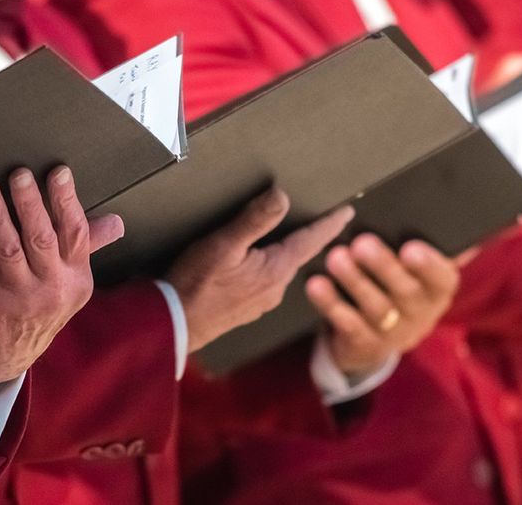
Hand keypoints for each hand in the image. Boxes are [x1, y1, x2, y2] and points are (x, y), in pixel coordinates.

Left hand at [0, 166, 124, 388]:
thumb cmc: (42, 306)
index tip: (58, 172)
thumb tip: (116, 223)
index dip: (67, 201)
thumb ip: (88, 247)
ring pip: (7, 250)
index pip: (75, 234)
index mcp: (75, 276)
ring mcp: (18, 296)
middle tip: (19, 174)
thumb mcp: (71, 283)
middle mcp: (50, 287)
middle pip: (41, 239)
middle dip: (30, 204)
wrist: (11, 355)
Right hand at [166, 188, 354, 352]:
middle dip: (308, 237)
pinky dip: (267, 266)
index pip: (311, 241)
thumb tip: (282, 196)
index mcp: (276, 271)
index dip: (329, 224)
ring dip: (285, 251)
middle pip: (298, 255)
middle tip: (321, 218)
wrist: (174, 325)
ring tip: (287, 235)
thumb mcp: (224, 244)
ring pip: (281, 269)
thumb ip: (255, 219)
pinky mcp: (246, 308)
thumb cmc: (195, 285)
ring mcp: (261, 302)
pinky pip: (265, 280)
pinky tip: (255, 261)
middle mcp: (275, 289)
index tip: (348, 212)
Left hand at [306, 235, 459, 376]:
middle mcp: (420, 313)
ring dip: (354, 281)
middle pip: (406, 291)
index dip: (428, 264)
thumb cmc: (397, 286)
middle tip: (362, 243)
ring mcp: (393, 333)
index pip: (442, 276)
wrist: (377, 339)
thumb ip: (426, 243)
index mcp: (437, 288)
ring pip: (376, 308)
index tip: (410, 248)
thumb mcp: (417, 271)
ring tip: (335, 258)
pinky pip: (348, 324)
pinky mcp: (364, 344)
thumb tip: (441, 215)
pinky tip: (316, 285)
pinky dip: (331, 304)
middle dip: (383, 266)